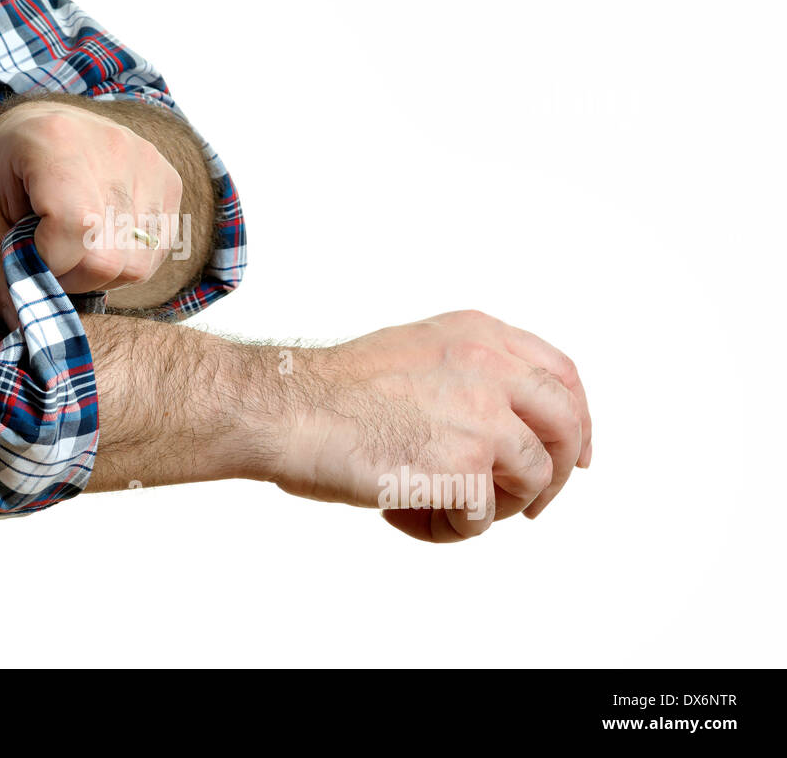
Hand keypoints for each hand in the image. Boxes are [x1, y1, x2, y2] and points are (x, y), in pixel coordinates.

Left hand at [0, 100, 182, 327]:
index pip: (73, 229)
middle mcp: (114, 147)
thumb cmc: (9, 167)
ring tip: (74, 248)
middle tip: (47, 257)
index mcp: (56, 142)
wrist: (46, 122)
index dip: (48, 264)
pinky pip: (155, 254)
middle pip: (107, 257)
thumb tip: (21, 324)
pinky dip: (124, 262)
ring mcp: (150, 164)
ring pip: (136, 265)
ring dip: (100, 275)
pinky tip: (100, 240)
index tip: (26, 255)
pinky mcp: (170, 183)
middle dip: (71, 278)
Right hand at [269, 310, 591, 541]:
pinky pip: (483, 517)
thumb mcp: (416, 351)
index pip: (561, 374)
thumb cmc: (330, 390)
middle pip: (565, 425)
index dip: (576, 420)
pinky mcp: (464, 467)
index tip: (572, 455)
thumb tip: (505, 424)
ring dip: (494, 507)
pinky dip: (450, 528)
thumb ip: (468, 372)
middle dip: (554, 474)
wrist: (287, 408)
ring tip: (438, 506)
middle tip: (527, 505)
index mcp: (478, 334)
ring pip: (532, 478)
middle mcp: (490, 367)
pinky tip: (404, 512)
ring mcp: (482, 417)